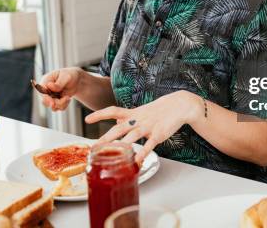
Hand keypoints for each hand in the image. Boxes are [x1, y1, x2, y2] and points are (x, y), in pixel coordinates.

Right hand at [39, 67, 81, 110]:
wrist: (76, 80)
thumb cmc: (69, 75)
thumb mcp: (66, 77)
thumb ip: (59, 83)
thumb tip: (50, 86)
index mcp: (45, 80)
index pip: (42, 91)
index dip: (46, 98)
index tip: (53, 103)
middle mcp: (45, 89)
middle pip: (45, 101)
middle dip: (56, 103)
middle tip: (67, 98)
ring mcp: (50, 96)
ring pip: (52, 106)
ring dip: (61, 104)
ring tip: (68, 97)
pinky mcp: (55, 101)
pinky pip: (57, 108)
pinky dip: (64, 105)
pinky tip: (68, 99)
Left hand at [84, 90, 201, 163]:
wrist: (179, 105)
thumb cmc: (159, 110)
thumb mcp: (141, 112)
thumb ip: (128, 117)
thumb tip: (116, 122)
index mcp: (133, 113)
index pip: (112, 111)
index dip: (99, 114)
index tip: (87, 119)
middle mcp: (138, 119)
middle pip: (119, 128)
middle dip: (106, 138)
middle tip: (95, 147)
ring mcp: (148, 126)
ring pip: (132, 136)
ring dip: (122, 146)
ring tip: (112, 157)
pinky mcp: (158, 134)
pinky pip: (149, 144)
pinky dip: (142, 153)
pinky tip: (136, 161)